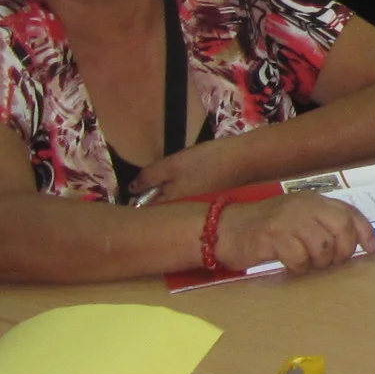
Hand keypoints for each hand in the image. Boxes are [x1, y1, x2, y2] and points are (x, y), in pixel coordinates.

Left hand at [128, 139, 250, 205]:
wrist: (245, 161)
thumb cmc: (206, 162)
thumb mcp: (172, 164)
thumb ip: (149, 176)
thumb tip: (130, 189)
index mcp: (170, 205)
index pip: (144, 210)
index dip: (135, 200)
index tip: (130, 190)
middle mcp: (181, 212)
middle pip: (158, 209)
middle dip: (149, 199)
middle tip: (144, 184)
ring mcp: (195, 207)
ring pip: (172, 203)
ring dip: (165, 195)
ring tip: (162, 180)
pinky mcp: (206, 201)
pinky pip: (185, 199)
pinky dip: (180, 192)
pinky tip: (184, 180)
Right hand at [214, 193, 374, 275]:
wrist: (225, 229)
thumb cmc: (265, 227)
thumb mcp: (297, 217)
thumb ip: (322, 224)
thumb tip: (353, 244)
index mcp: (314, 200)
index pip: (351, 213)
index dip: (365, 233)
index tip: (370, 250)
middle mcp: (305, 205)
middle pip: (342, 229)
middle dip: (343, 251)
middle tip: (332, 263)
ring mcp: (289, 219)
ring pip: (324, 246)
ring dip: (319, 262)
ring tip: (307, 263)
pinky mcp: (273, 236)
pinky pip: (299, 259)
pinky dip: (298, 267)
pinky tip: (289, 265)